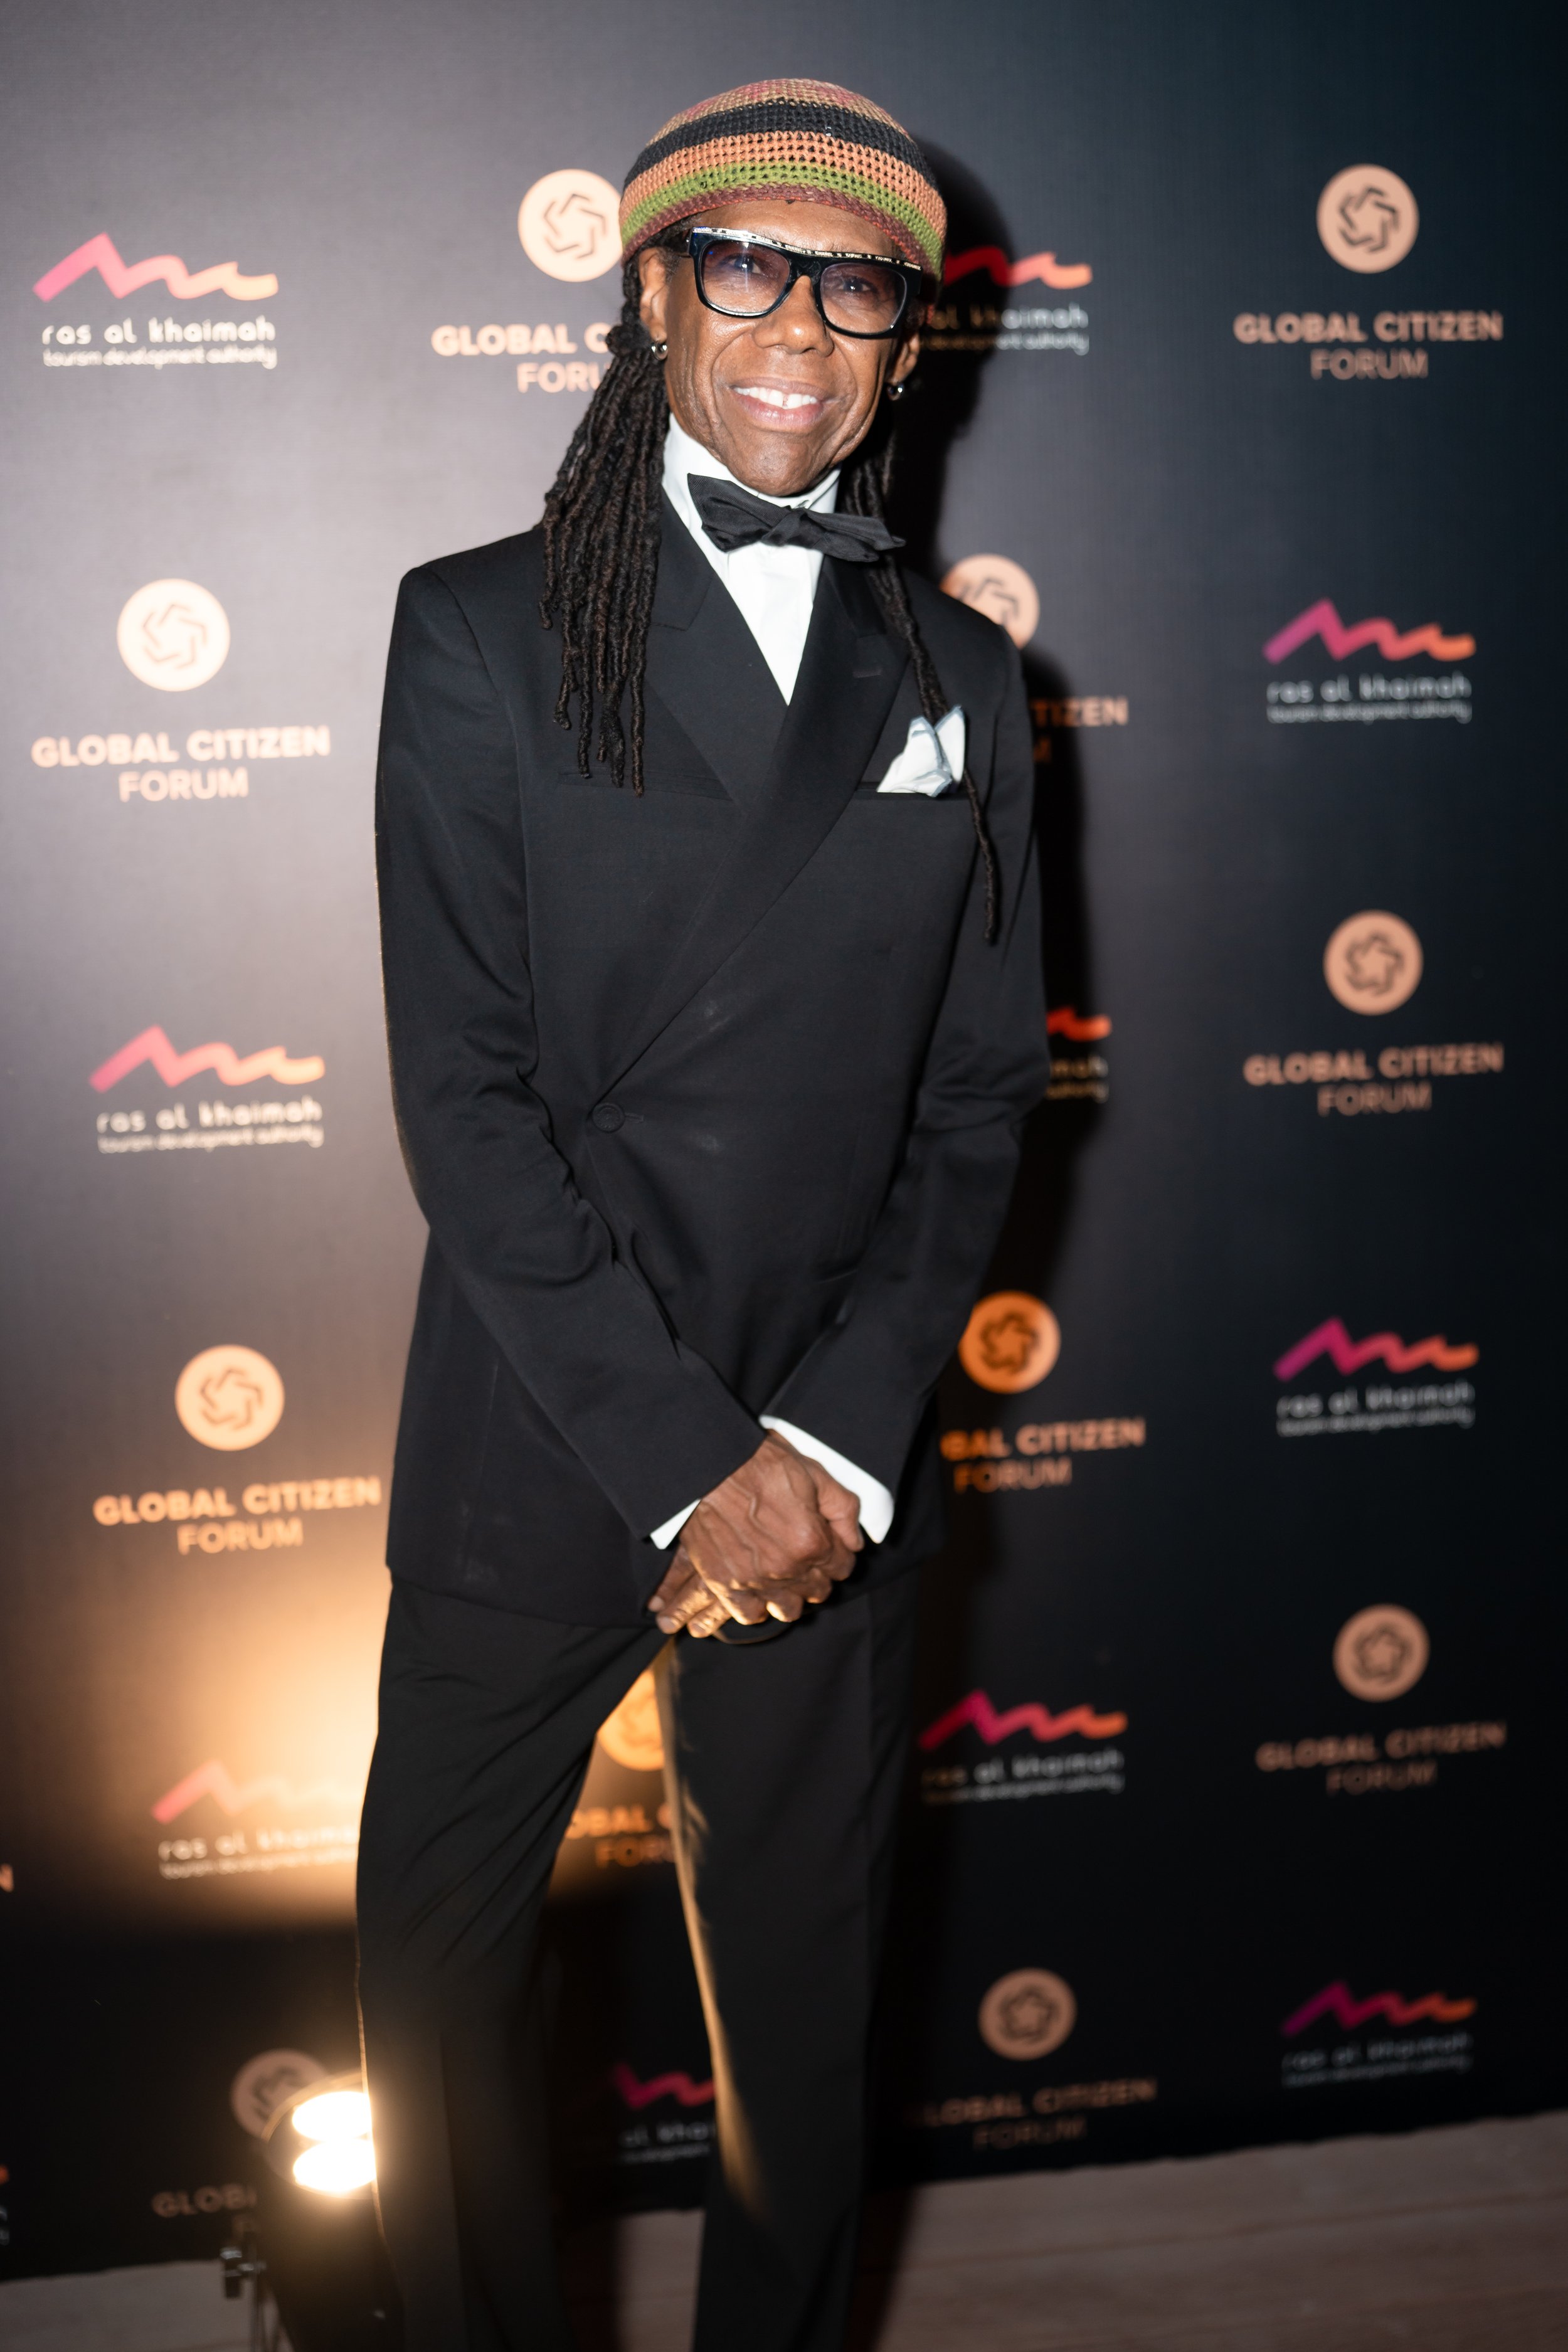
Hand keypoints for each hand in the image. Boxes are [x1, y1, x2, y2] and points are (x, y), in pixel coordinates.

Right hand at [648, 1435, 862, 1637]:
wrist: (710, 1464)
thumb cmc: (761, 1464)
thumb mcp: (815, 1475)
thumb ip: (843, 1510)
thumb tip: (855, 1542)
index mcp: (812, 1541)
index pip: (843, 1568)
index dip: (839, 1554)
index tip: (828, 1545)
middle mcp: (786, 1568)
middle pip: (818, 1590)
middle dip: (817, 1573)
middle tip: (805, 1555)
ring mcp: (754, 1579)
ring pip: (788, 1609)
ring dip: (791, 1594)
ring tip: (783, 1574)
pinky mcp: (724, 1583)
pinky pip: (749, 1614)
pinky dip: (757, 1606)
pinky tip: (758, 1588)